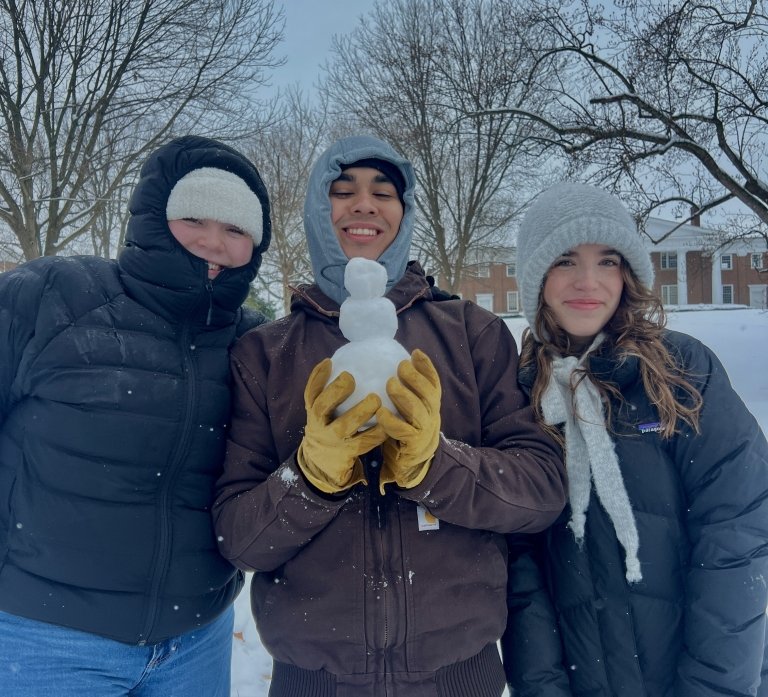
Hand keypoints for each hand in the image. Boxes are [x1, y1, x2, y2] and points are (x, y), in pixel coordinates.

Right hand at [297, 358, 386, 493]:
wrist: (323, 465)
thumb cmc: (327, 428)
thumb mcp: (321, 413)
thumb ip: (327, 393)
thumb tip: (340, 362)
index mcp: (313, 413)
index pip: (311, 393)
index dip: (317, 377)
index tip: (330, 362)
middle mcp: (319, 426)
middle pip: (321, 408)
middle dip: (335, 392)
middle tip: (351, 378)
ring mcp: (333, 441)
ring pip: (344, 426)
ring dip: (360, 412)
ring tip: (376, 399)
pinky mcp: (348, 454)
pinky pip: (364, 442)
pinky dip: (376, 432)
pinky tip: (388, 422)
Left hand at [377, 349, 440, 492]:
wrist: (410, 465)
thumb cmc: (405, 430)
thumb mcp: (409, 409)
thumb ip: (406, 391)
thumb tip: (393, 364)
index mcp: (430, 405)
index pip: (433, 382)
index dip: (427, 367)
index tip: (415, 352)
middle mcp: (431, 415)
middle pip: (429, 393)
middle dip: (415, 377)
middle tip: (400, 365)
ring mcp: (424, 431)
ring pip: (418, 410)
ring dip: (403, 395)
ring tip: (389, 383)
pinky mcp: (413, 445)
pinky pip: (403, 431)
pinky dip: (391, 421)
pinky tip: (379, 413)